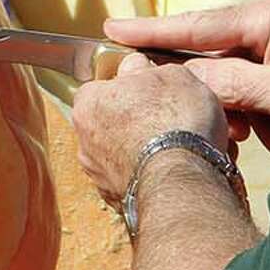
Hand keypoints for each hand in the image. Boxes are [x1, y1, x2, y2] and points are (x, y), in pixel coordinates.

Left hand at [68, 56, 230, 210]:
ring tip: (181, 148)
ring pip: (126, 153)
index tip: (152, 90)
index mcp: (89, 103)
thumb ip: (147, 69)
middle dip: (140, 121)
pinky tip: (178, 170)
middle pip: (113, 121)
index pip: (103, 86)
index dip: (132, 86)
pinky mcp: (118, 199)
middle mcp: (85, 141)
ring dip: (148, 150)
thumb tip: (140, 69)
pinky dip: (153, 175)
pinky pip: (137, 179)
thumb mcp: (172, 75)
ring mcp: (99, 174)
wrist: (183, 183)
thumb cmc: (175, 124)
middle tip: (170, 119)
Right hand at [107, 0, 269, 157]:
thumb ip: (235, 84)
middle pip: (211, 59)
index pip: (198, 25)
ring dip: (241, 116)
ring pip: (233, 88)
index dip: (152, 31)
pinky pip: (258, 105)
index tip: (111, 28)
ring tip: (262, 132)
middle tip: (182, 100)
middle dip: (204, 88)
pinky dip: (262, 126)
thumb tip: (186, 78)